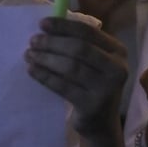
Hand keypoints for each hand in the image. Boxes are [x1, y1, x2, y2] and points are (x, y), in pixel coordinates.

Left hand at [25, 17, 127, 137]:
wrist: (101, 122)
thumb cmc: (92, 84)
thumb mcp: (95, 62)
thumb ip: (79, 44)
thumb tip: (47, 28)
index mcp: (118, 50)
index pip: (88, 32)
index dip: (64, 27)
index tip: (42, 24)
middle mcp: (117, 68)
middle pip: (79, 49)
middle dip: (52, 43)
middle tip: (33, 41)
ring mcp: (106, 88)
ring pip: (70, 67)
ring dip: (46, 59)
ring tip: (29, 55)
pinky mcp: (92, 106)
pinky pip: (63, 87)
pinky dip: (45, 76)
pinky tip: (32, 71)